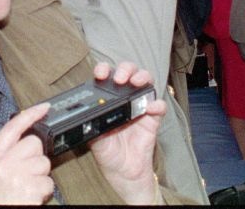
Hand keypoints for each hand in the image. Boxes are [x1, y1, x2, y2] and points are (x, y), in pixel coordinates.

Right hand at [0, 102, 52, 203]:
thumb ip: (6, 154)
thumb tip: (28, 139)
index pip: (12, 128)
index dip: (30, 114)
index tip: (44, 107)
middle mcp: (2, 164)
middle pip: (34, 144)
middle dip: (36, 158)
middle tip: (26, 174)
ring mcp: (16, 176)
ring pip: (44, 164)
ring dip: (41, 177)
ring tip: (27, 188)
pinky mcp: (29, 189)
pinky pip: (48, 183)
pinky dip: (44, 192)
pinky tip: (31, 197)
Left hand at [87, 62, 164, 204]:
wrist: (123, 175)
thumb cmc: (108, 155)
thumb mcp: (94, 139)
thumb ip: (92, 125)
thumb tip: (85, 115)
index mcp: (108, 101)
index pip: (107, 77)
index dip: (104, 70)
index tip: (100, 73)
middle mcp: (125, 100)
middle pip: (129, 73)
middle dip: (125, 69)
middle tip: (120, 78)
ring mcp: (140, 108)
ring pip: (146, 82)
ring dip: (142, 77)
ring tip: (137, 82)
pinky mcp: (152, 120)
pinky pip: (159, 107)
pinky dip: (157, 104)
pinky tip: (151, 108)